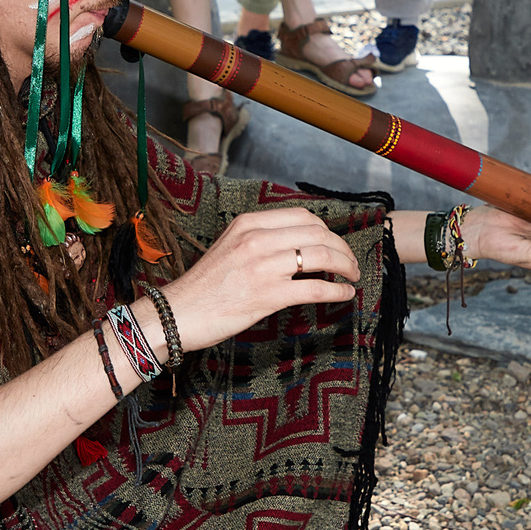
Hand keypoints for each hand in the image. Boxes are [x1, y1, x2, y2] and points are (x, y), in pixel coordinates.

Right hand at [161, 206, 357, 349]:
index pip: (303, 216)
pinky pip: (315, 288)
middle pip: (318, 233)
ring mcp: (263, 266)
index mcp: (248, 223)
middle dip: (342, 248)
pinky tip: (345, 294)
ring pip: (322, 256)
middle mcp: (257, 239)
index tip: (335, 243)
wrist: (178, 313)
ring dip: (345, 266)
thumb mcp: (230, 246)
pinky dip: (337, 290)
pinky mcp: (268, 295)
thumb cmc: (204, 286)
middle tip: (351, 262)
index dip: (327, 230)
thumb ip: (260, 238)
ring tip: (352, 276)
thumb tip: (297, 243)